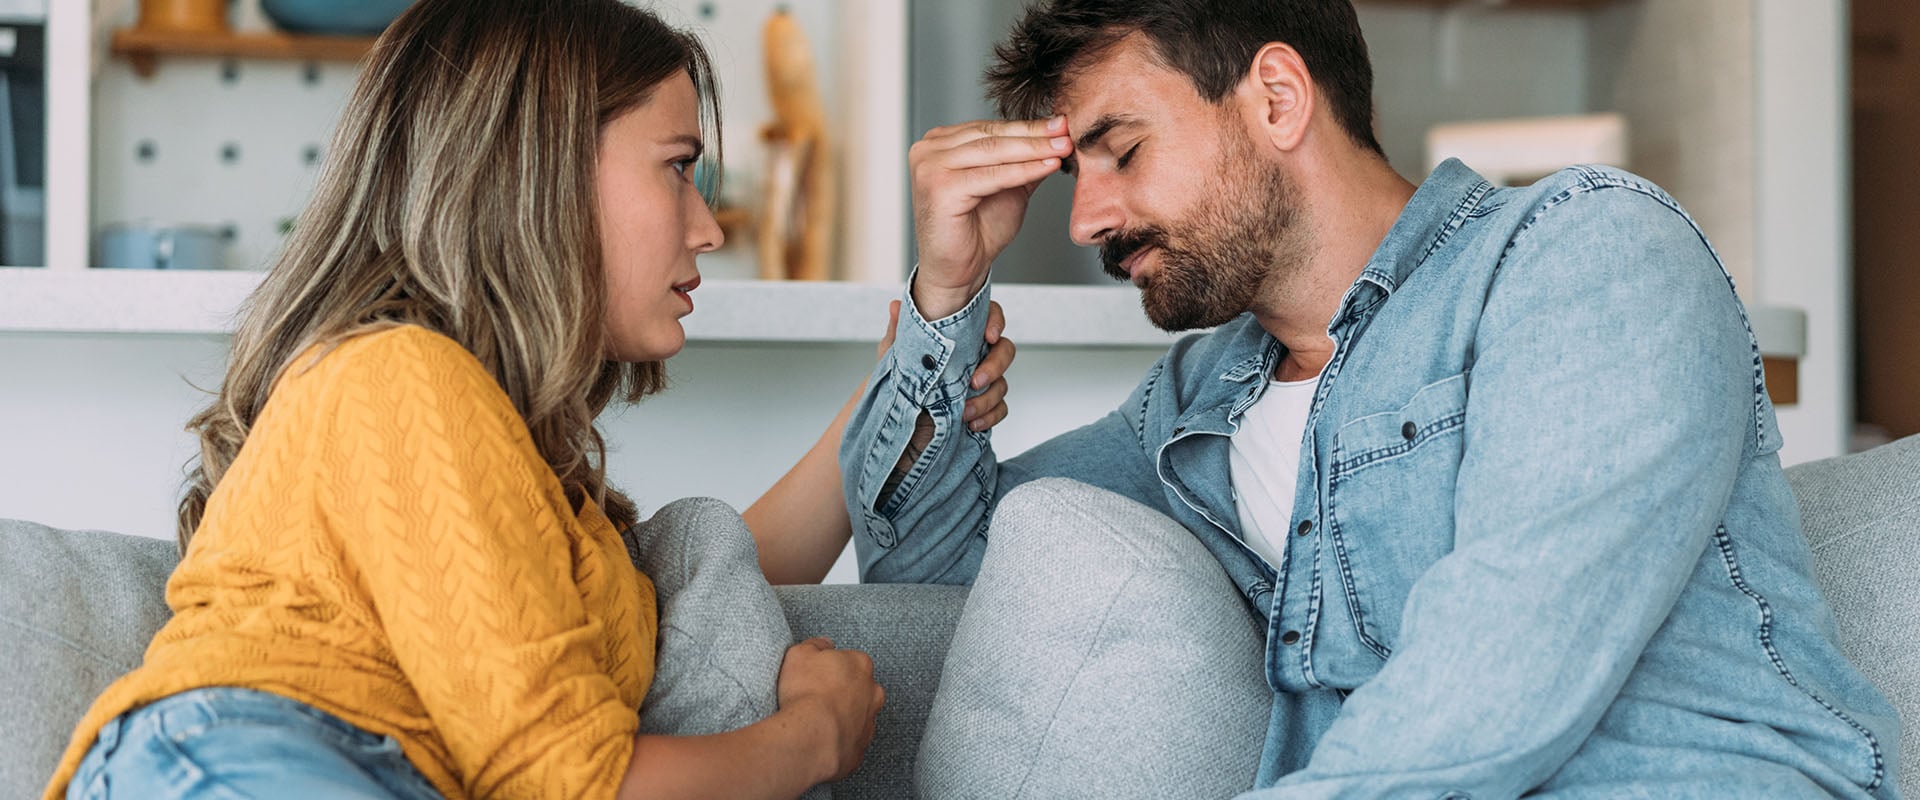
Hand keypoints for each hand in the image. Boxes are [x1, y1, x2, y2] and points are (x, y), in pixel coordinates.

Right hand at [777, 637, 884, 782]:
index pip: (850, 660)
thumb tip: (823, 643)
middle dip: (842, 691)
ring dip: (842, 716)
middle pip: (859, 687)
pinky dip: (838, 739)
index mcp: (861, 664)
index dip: (831, 668)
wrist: (812, 735)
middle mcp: (873, 692)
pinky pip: (850, 740)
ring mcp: (869, 722)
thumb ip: (815, 644)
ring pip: (857, 715)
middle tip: (817, 697)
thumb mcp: (800, 654)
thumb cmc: (807, 692)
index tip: (816, 675)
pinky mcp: (860, 748)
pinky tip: (820, 738)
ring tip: (817, 720)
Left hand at [876, 300, 1015, 432]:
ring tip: (964, 411)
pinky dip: (989, 416)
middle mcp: (976, 356)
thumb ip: (899, 332)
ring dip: (986, 398)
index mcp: (960, 336)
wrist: (900, 422)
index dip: (996, 321)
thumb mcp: (894, 356)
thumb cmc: (901, 381)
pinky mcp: (985, 406)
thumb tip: (895, 306)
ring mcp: (983, 382)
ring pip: (1002, 384)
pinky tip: (973, 422)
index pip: (988, 317)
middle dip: (995, 365)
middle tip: (975, 381)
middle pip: (1004, 350)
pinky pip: (1000, 409)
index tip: (989, 336)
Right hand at [909, 117, 1070, 317]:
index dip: (1027, 126)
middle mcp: (928, 150)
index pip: (989, 128)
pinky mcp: (939, 187)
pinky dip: (1023, 171)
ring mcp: (930, 167)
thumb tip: (1055, 136)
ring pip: (993, 152)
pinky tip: (1047, 167)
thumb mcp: (1007, 185)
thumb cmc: (977, 231)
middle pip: (991, 136)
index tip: (1061, 124)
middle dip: (1033, 135)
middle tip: (1066, 131)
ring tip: (1062, 148)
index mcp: (938, 144)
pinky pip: (992, 175)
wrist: (958, 270)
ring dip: (1033, 149)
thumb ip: (1023, 160)